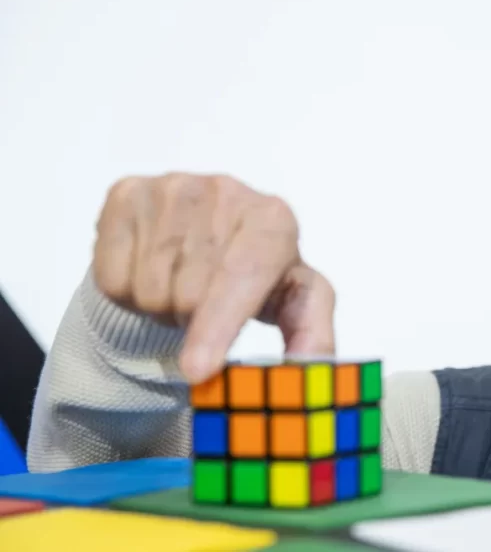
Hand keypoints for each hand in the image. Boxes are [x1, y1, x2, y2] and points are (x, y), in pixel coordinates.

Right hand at [92, 172, 335, 382]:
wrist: (208, 244)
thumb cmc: (261, 281)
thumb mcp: (296, 306)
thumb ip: (312, 337)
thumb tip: (311, 369)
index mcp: (275, 221)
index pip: (241, 277)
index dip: (217, 327)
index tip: (198, 370)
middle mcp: (226, 192)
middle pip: (189, 294)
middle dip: (193, 321)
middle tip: (205, 310)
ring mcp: (173, 186)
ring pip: (148, 288)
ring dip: (161, 307)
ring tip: (180, 289)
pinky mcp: (128, 192)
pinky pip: (111, 275)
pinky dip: (126, 292)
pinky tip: (151, 271)